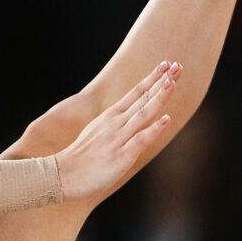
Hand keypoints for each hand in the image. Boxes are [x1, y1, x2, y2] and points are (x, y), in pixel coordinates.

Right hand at [55, 61, 181, 201]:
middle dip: (162, 81)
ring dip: (159, 97)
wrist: (62, 176)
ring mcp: (118, 139)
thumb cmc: (79, 158)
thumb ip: (112, 125)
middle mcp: (115, 124)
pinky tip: (166, 119)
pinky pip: (140, 140)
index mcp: (110, 117)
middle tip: (178, 65)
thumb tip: (125, 119)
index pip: (135, 93)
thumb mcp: (96, 133)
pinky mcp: (121, 156)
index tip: (166, 64)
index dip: (152, 78)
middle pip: (143, 99)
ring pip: (143, 114)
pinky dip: (153, 129)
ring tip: (173, 82)